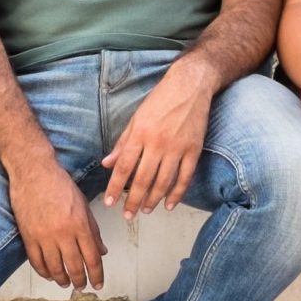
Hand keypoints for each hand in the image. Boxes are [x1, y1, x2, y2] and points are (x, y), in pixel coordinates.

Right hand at [10, 159, 106, 291]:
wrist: (33, 172)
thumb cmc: (60, 184)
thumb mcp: (83, 205)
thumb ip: (93, 230)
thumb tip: (101, 251)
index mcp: (80, 225)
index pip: (92, 258)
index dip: (96, 275)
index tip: (98, 284)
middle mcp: (63, 233)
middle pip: (74, 267)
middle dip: (80, 281)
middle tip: (82, 287)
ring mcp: (44, 236)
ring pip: (55, 268)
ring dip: (62, 280)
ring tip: (66, 283)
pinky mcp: (28, 236)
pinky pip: (36, 262)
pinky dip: (44, 272)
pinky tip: (49, 275)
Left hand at [100, 58, 214, 220]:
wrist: (190, 85)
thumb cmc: (160, 100)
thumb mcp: (136, 118)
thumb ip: (122, 143)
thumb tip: (107, 164)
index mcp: (139, 134)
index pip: (123, 167)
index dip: (115, 187)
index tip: (109, 202)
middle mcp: (157, 143)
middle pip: (142, 179)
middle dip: (133, 200)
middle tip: (127, 215)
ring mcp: (177, 148)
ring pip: (163, 182)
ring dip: (153, 200)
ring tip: (145, 210)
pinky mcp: (194, 150)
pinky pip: (185, 178)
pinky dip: (177, 194)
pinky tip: (169, 204)